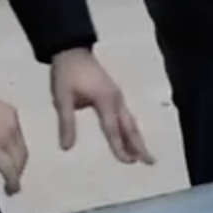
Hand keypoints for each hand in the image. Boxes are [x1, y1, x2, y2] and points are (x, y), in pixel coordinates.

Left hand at [51, 48, 154, 164]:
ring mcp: (117, 96)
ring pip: (129, 121)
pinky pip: (125, 116)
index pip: (113, 129)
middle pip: (130, 126)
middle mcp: (116, 99)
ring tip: (142, 156)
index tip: (128, 162)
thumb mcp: (62, 99)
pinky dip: (129, 129)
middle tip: (151, 162)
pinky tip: (129, 138)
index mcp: (105, 100)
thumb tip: (67, 148)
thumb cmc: (66, 74)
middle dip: (140, 145)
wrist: (71, 50)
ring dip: (136, 139)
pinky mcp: (114, 94)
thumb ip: (66, 123)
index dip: (119, 147)